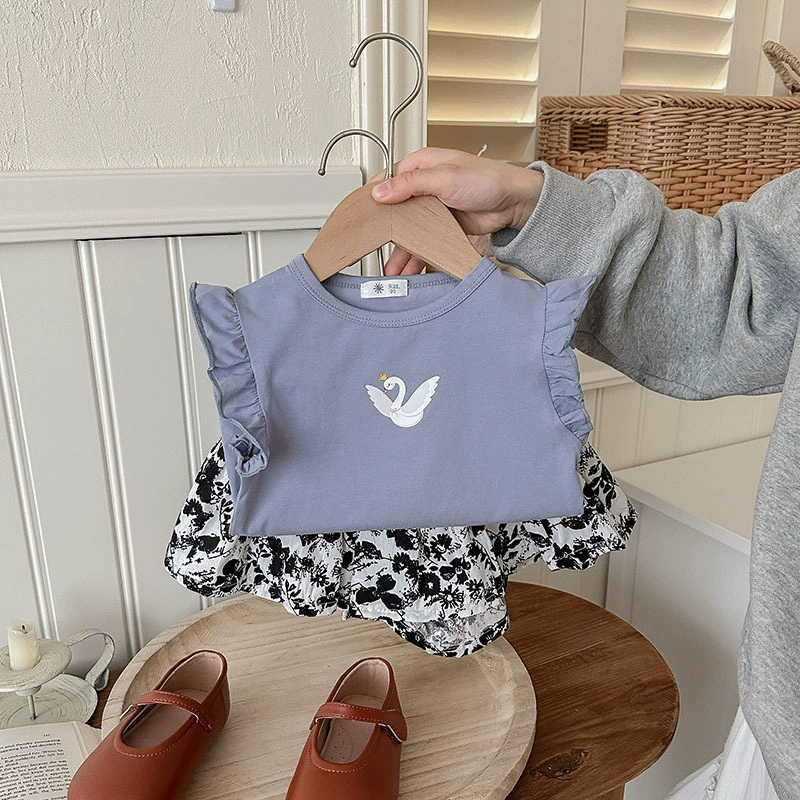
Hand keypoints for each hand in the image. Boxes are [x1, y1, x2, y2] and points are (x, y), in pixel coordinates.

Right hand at [369, 148, 543, 274]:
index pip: (387, 183)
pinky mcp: (442, 227)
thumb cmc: (488, 179)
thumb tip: (381, 191)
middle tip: (373, 250)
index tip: (362, 219)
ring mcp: (432, 209)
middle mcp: (423, 187)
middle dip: (385, 235)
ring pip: (409, 232)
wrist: (514, 203)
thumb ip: (411, 184)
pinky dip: (416, 257)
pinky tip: (408, 269)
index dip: (374, 201)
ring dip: (400, 251)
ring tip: (391, 270)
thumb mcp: (445, 177)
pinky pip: (424, 243)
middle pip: (395, 213)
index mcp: (420, 166)